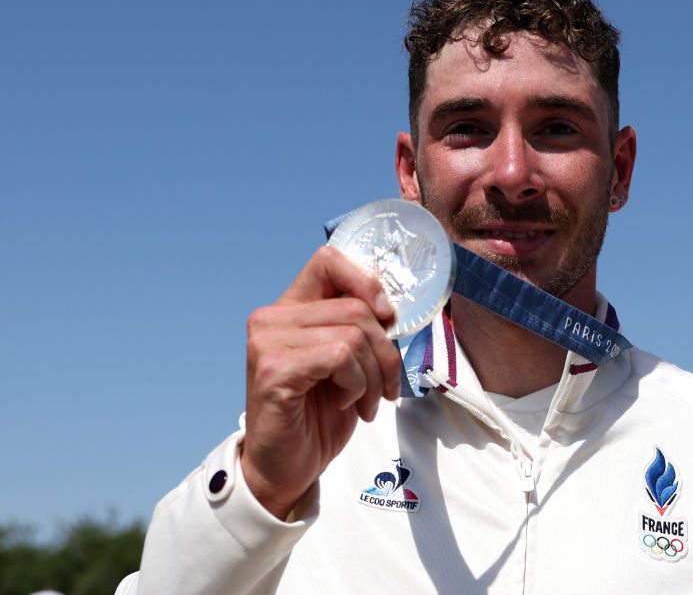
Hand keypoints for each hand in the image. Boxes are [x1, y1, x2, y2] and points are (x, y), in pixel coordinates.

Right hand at [240, 246, 401, 518]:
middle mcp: (272, 318)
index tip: (386, 316)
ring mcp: (267, 342)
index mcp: (291, 308)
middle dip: (385, 352)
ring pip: (354, 334)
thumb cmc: (320, 413)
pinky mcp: (272, 370)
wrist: (288, 467)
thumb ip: (359, 325)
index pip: (329, 260)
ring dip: (374, 376)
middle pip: (356, 307)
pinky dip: (357, 385)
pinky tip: (346, 404)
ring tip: (365, 401)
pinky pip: (340, 357)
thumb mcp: (348, 361)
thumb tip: (391, 307)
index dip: (367, 281)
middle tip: (385, 387)